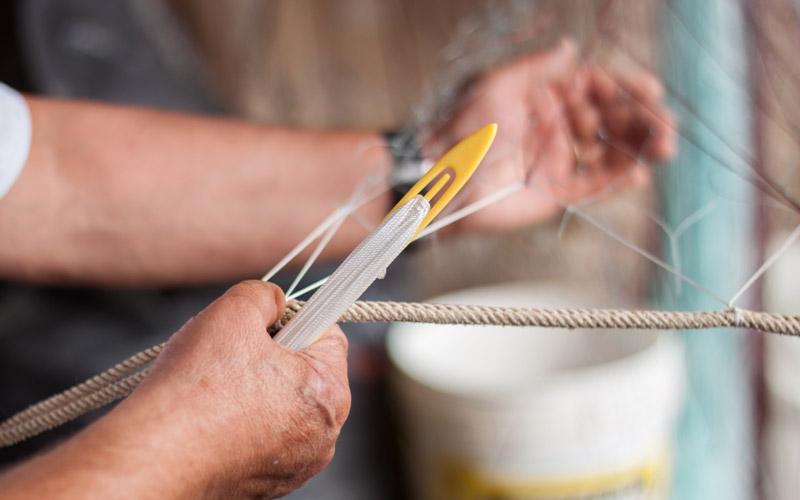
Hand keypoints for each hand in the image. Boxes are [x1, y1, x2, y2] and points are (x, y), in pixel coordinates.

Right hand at [0, 281, 350, 499]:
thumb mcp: (234, 311)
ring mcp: (297, 464)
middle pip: (308, 371)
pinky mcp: (268, 481)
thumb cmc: (195, 388)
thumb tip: (274, 301)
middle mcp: (324, 435)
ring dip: (257, 387)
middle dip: (275, 354)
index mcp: (329, 393)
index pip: (329, 334)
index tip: (265, 319)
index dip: (296, 316)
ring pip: (284, 404)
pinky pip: (264, 435)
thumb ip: (265, 296)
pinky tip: (213, 415)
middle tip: (234, 351)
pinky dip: (243, 421)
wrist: (154, 456)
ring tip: (217, 386)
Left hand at [427, 38, 676, 231]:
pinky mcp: (557, 192)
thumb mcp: (498, 85)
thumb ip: (538, 69)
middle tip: (666, 126)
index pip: (595, 87)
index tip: (652, 91)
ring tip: (664, 148)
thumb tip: (570, 47)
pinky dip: (618, 181)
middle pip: (609, 119)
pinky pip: (595, 186)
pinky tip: (640, 174)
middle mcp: (556, 125)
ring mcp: (559, 159)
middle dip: (641, 120)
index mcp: (544, 96)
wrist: (444, 179)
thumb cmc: (464, 128)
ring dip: (639, 148)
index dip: (626, 88)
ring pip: (609, 151)